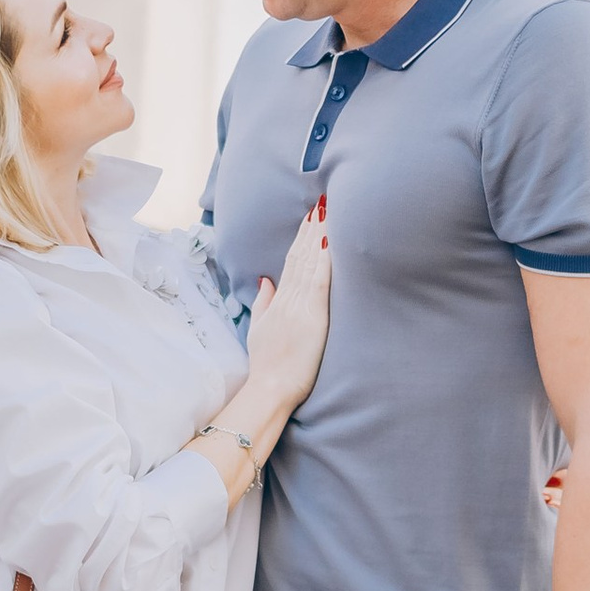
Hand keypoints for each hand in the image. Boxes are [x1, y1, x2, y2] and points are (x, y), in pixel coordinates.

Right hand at [244, 198, 330, 416]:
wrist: (270, 387)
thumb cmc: (267, 364)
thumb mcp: (260, 329)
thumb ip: (264, 303)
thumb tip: (266, 280)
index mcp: (278, 300)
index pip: (291, 262)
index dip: (300, 238)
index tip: (309, 217)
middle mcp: (289, 298)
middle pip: (300, 256)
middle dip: (311, 229)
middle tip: (321, 203)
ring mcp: (300, 306)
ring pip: (310, 264)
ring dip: (318, 237)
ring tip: (326, 213)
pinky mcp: (312, 317)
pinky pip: (318, 283)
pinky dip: (324, 261)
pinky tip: (329, 243)